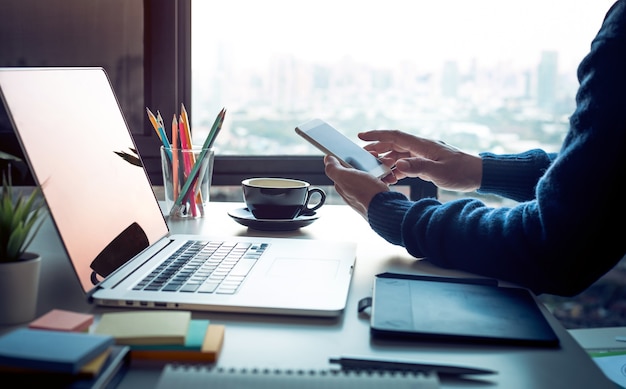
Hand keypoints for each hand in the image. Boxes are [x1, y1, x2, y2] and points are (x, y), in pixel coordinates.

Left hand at [323, 155, 389, 218]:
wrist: (386, 209)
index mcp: (342, 184)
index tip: (363, 153)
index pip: (344, 165)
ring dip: (381, 168)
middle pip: (359, 168)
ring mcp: (365, 192)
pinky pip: (381, 181)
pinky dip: (386, 177)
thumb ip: (333, 168)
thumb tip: (327, 159)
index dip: (353, 156)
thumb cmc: (366, 194)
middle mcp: (352, 188)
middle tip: (378, 159)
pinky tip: (390, 178)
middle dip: (370, 161)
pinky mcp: (376, 195)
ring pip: (372, 173)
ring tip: (387, 168)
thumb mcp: (345, 177)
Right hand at [359, 130, 481, 191]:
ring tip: (373, 168)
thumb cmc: (462, 172)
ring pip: (399, 154)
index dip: (376, 135)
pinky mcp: (427, 163)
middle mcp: (421, 147)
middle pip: (394, 144)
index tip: (361, 136)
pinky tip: (391, 177)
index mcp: (423, 145)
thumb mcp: (439, 172)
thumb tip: (397, 164)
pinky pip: (407, 163)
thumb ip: (417, 167)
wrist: (480, 174)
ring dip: (386, 159)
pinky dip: (397, 169)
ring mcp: (424, 155)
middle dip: (377, 148)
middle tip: (361, 155)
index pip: (395, 136)